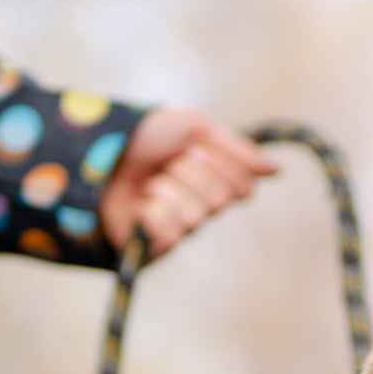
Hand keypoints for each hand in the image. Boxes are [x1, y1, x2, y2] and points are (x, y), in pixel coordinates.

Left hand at [100, 107, 276, 251]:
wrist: (95, 151)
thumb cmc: (144, 137)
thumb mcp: (195, 127)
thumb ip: (237, 149)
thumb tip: (277, 170)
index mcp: (216, 180)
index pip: (243, 188)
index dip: (221, 166)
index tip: (196, 147)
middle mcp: (203, 206)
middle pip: (221, 201)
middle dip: (191, 173)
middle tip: (167, 163)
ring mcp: (182, 228)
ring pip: (197, 216)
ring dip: (168, 189)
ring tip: (147, 184)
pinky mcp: (158, 246)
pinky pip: (172, 232)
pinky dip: (152, 210)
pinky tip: (138, 205)